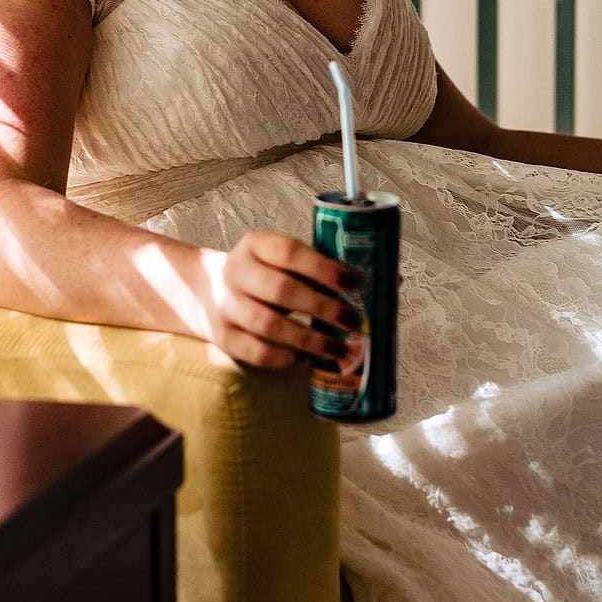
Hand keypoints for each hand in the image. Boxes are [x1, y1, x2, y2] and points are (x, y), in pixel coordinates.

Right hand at [195, 230, 367, 372]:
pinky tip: (307, 358)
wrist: (207, 291)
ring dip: (309, 340)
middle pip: (281, 290)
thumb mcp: (284, 261)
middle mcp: (235, 271)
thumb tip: (394, 280)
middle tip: (353, 321)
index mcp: (256, 244)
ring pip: (269, 326)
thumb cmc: (266, 275)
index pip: (289, 251)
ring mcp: (226, 305)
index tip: (355, 283)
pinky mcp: (224, 337)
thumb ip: (327, 269)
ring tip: (340, 348)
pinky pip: (258, 353)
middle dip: (322, 307)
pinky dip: (286, 358)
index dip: (323, 268)